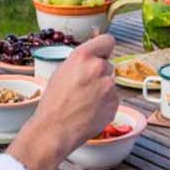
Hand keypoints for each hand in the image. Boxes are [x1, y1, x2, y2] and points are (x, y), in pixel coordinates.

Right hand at [10, 33, 119, 169]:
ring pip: (110, 82)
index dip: (104, 48)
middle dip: (100, 73)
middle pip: (108, 64)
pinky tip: (90, 110)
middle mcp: (98, 68)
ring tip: (85, 101)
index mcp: (83, 56)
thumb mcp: (61, 71)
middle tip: (84, 86)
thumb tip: (94, 56)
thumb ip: (81, 61)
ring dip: (102, 89)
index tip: (102, 53)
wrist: (55, 129)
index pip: (107, 40)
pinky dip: (105, 103)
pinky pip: (113, 98)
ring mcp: (109, 86)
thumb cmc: (53, 102)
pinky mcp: (115, 103)